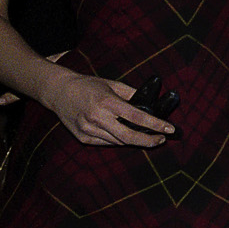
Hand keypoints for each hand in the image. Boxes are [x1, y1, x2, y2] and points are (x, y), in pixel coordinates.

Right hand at [46, 68, 173, 146]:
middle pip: (129, 137)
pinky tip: (124, 134)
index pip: (137, 117)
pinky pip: (106, 143)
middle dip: (149, 141)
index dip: (156, 125)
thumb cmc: (87, 85)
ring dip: (134, 141)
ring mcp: (88, 130)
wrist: (59, 91)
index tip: (170, 129)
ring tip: (146, 136)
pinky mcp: (83, 137)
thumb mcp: (111, 84)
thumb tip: (150, 105)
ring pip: (118, 142)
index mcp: (107, 102)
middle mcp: (97, 118)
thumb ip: (131, 95)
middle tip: (161, 139)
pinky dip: (118, 140)